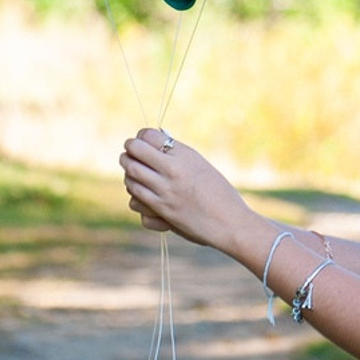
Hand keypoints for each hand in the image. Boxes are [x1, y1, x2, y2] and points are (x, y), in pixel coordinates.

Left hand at [119, 130, 249, 250]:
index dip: (140, 136)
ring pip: (131, 178)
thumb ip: (178, 155)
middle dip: (128, 151)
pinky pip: (135, 202)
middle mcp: (172, 172)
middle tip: (129, 152)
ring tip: (132, 171)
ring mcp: (164, 194)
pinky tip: (141, 195)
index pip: (148, 136)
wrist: (230, 222)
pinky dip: (135, 198)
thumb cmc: (219, 191)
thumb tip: (154, 143)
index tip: (140, 140)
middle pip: (134, 154)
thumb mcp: (199, 164)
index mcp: (183, 155)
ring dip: (129, 173)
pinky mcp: (162, 213)